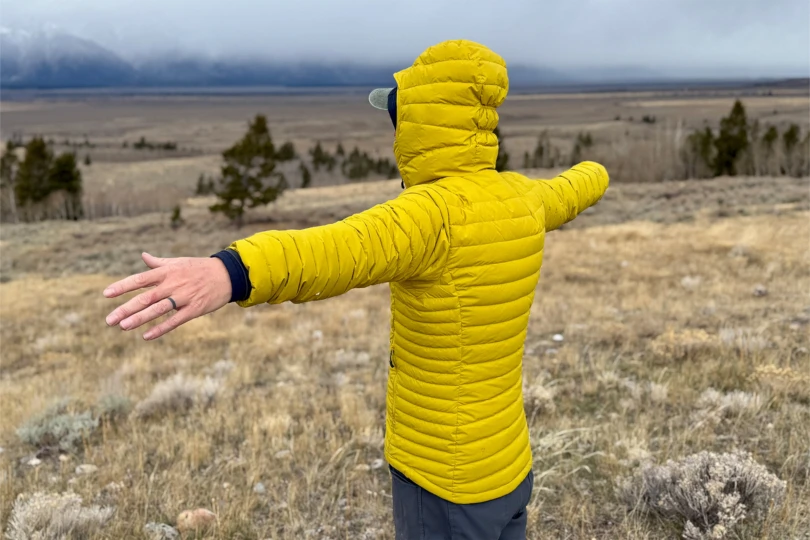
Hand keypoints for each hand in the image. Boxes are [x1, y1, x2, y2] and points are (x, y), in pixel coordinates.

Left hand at [103, 252, 231, 339]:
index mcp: (167, 272)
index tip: (106, 294)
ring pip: (157, 309)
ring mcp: (183, 297)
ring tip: (123, 327)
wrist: (227, 275)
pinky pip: (175, 320)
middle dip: (126, 309)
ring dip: (140, 318)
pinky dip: (161, 328)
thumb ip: (158, 263)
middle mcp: (172, 284)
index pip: (140, 279)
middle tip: (109, 320)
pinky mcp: (194, 309)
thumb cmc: (200, 268)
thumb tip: (143, 255)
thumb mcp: (178, 262)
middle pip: (145, 298)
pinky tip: (146, 336)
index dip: (122, 286)